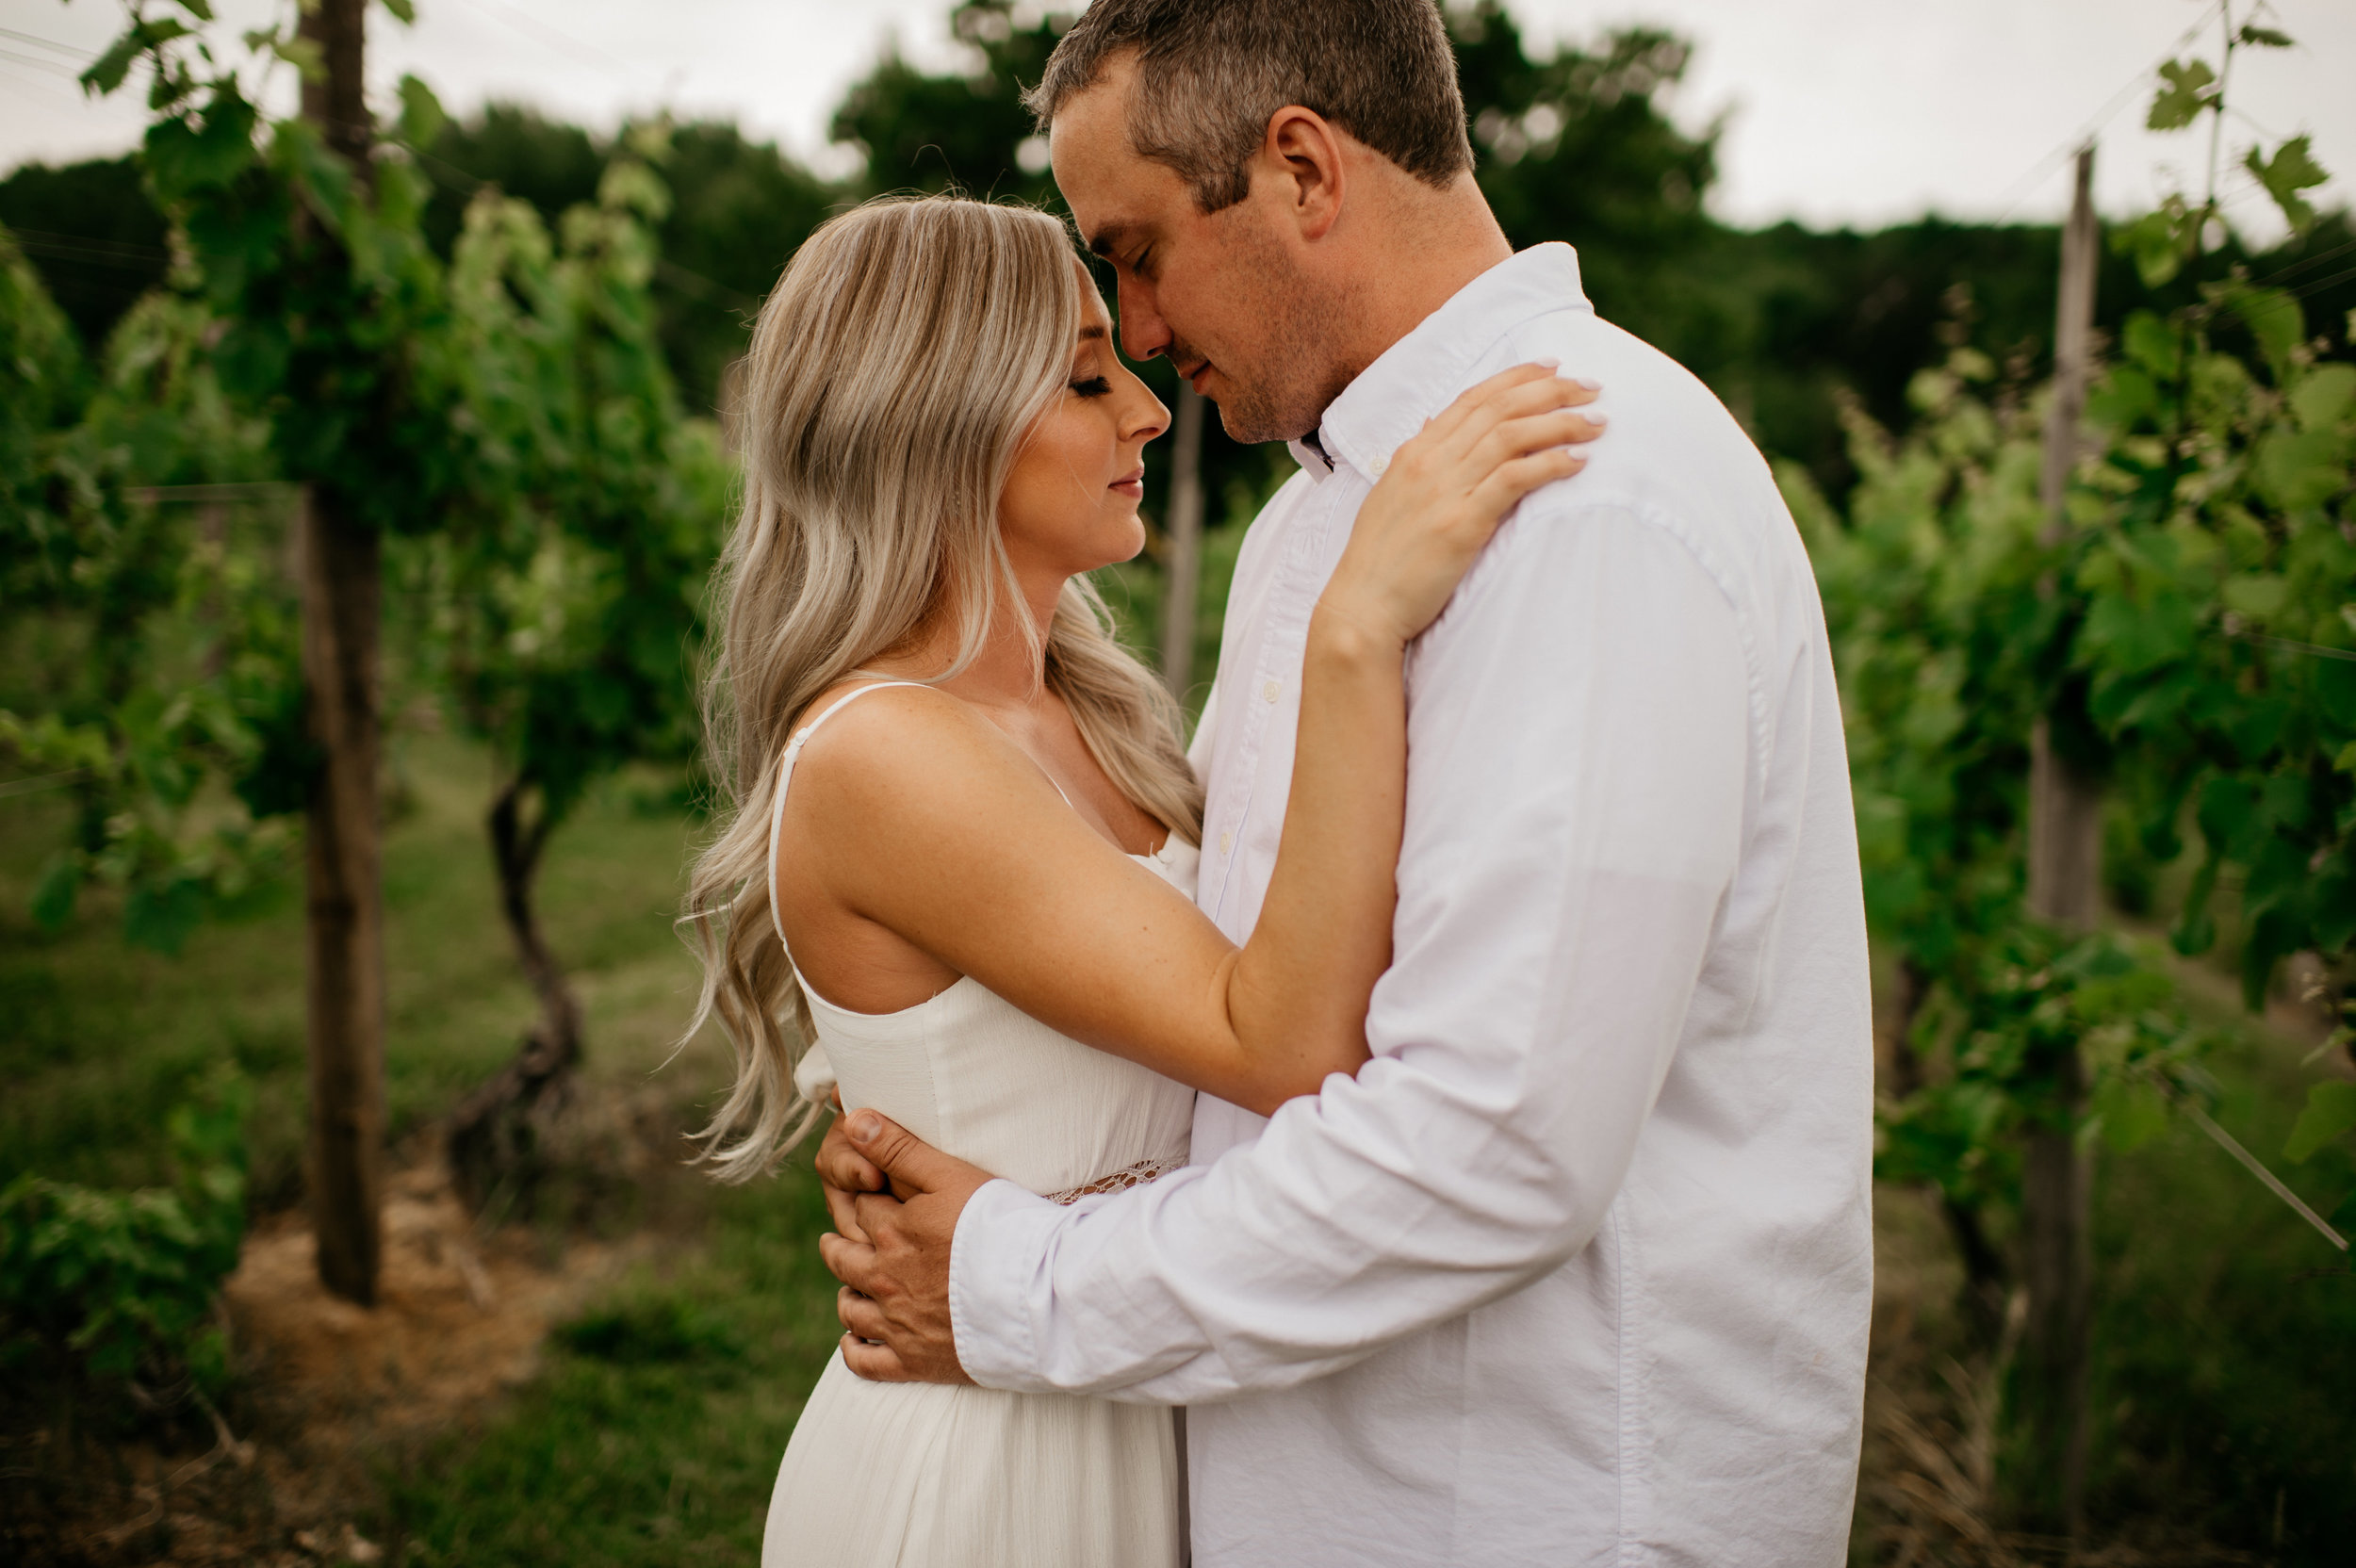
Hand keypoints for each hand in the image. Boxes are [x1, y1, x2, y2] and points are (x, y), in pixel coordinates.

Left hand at [813, 1109, 994, 1384]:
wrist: (1035, 1296)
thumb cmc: (1000, 1228)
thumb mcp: (951, 1176)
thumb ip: (900, 1149)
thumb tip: (853, 1120)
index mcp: (889, 1231)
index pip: (861, 1207)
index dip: (865, 1196)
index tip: (870, 1193)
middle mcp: (882, 1278)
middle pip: (842, 1258)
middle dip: (839, 1244)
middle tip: (838, 1240)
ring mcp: (894, 1323)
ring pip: (849, 1308)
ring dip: (847, 1294)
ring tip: (853, 1286)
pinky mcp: (912, 1361)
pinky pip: (864, 1361)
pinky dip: (854, 1349)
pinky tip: (857, 1339)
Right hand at [1320, 364, 1601, 646]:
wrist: (1363, 606)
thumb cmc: (1379, 560)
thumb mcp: (1390, 496)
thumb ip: (1414, 460)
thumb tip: (1428, 424)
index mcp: (1413, 452)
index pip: (1473, 399)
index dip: (1517, 377)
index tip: (1553, 368)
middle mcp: (1429, 462)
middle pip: (1499, 408)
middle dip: (1551, 391)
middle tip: (1590, 387)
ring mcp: (1445, 491)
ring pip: (1511, 436)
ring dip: (1561, 424)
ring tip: (1596, 424)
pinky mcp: (1462, 524)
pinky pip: (1514, 479)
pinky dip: (1550, 464)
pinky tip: (1577, 461)